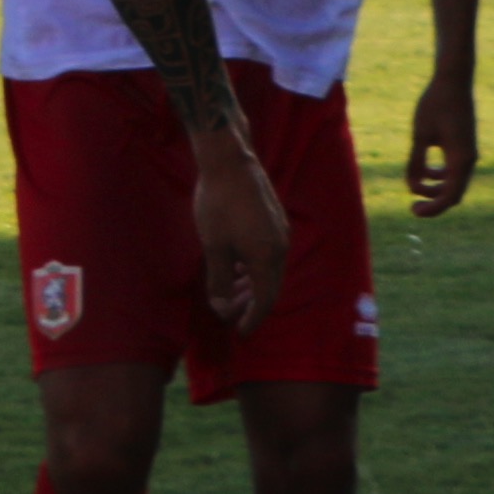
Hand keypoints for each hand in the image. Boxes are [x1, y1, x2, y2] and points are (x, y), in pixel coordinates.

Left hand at [188, 138, 292, 332]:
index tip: (241, 332)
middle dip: (250, 304)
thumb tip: (221, 308)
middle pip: (269, 287)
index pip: (265, 300)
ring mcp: (280, 232)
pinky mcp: (274, 220)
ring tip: (229, 293)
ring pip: (268, 270)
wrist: (229, 161)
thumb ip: (219, 279)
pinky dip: (252, 267)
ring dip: (250, 285)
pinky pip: (267, 254)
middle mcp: (280, 248)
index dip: (252, 318)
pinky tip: (235, 266)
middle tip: (230, 314)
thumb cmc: (217, 203)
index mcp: (267, 258)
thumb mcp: (213, 246)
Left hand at [405, 73, 479, 217]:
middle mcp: (469, 160)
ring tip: (416, 188)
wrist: (453, 82)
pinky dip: (441, 177)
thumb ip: (416, 162)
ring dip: (437, 189)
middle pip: (454, 193)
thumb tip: (412, 187)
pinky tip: (426, 172)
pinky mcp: (465, 146)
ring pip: (455, 183)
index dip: (433, 208)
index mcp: (461, 160)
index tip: (413, 211)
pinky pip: (455, 171)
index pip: (450, 196)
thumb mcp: (420, 135)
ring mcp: (469, 153)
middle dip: (434, 202)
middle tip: (413, 208)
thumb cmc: (434, 106)